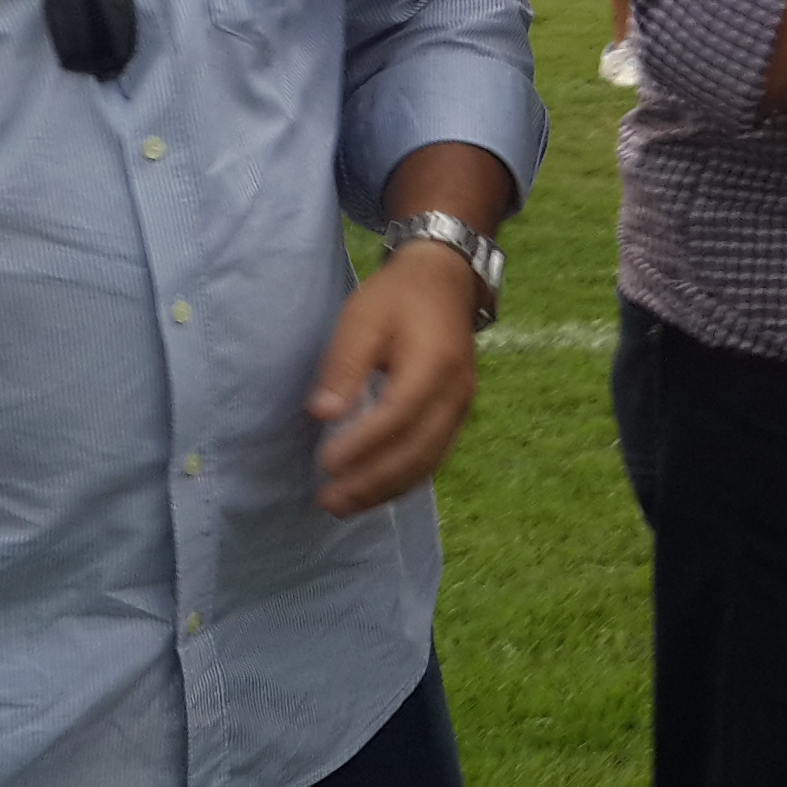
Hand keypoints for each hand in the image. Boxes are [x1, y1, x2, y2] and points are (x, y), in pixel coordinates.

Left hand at [311, 240, 481, 515]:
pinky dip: (405, 479)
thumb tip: (324, 414)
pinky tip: (376, 491)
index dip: (363, 445)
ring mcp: (462, 406)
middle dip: (373, 482)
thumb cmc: (397, 297)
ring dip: (387, 489)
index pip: (398, 416)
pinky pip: (435, 455)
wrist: (446, 279)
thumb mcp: (362, 318)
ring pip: (428, 461)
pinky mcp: (458, 413)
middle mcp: (455, 392)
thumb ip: (344, 366)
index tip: (325, 463)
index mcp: (433, 364)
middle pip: (417, 450)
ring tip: (345, 507)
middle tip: (329, 502)